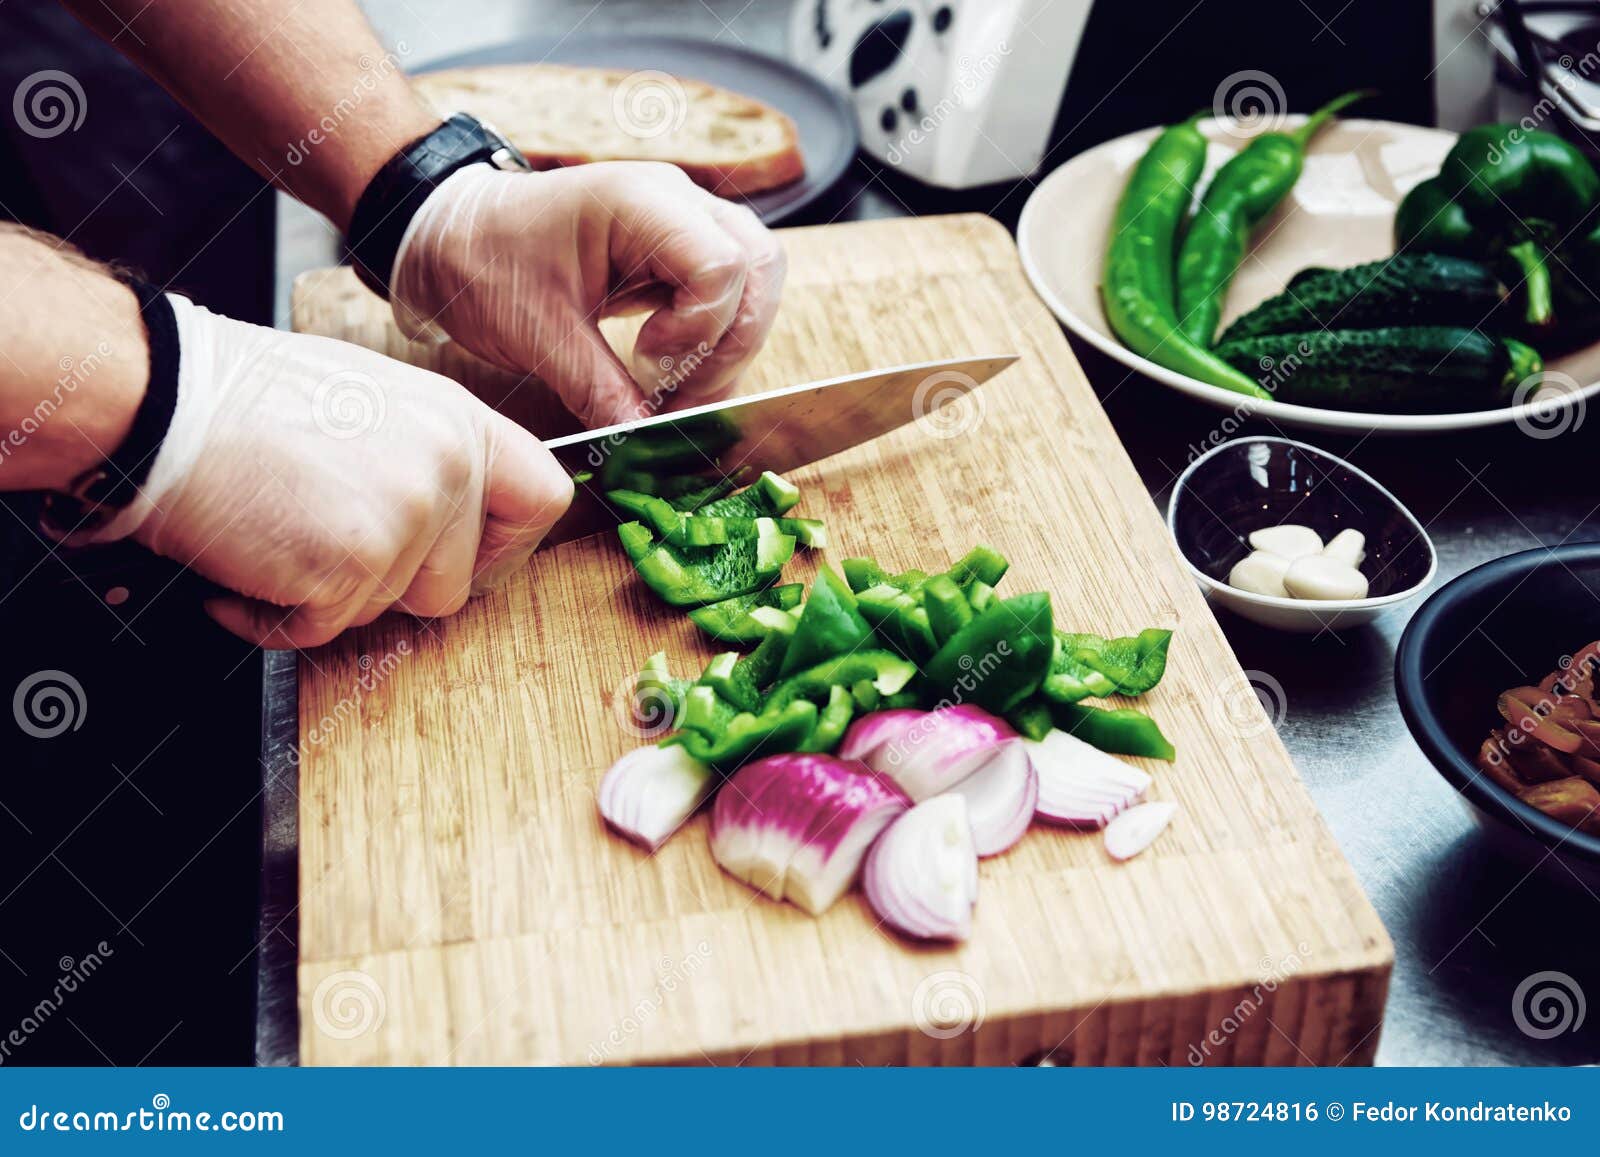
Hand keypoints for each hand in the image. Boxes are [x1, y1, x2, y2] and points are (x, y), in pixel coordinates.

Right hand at [85, 296, 572, 647]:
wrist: (161, 400)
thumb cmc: (247, 399)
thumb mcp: (372, 401)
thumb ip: (428, 455)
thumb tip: (457, 514)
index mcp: (458, 421)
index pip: (543, 498)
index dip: (508, 547)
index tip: (467, 560)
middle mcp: (447, 466)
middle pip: (455, 583)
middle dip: (388, 584)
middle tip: (325, 541)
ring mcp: (406, 516)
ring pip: (387, 610)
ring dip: (326, 596)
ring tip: (275, 534)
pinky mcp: (353, 564)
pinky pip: (324, 630)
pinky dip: (274, 617)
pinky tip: (245, 565)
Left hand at [390, 161, 785, 427]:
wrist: (451, 233)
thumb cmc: (483, 262)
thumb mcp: (536, 334)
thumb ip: (598, 389)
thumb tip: (642, 442)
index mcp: (639, 201)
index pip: (722, 264)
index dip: (701, 328)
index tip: (651, 361)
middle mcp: (675, 200)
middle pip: (758, 266)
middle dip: (731, 343)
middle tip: (678, 391)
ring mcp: (682, 220)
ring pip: (757, 277)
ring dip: (731, 342)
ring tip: (680, 387)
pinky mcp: (678, 248)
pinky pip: (731, 289)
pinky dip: (716, 336)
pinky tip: (675, 369)